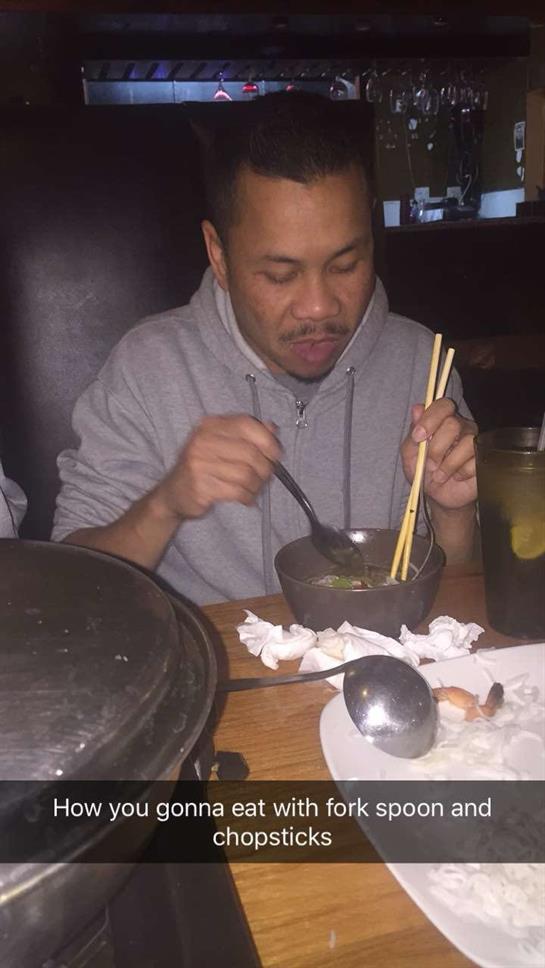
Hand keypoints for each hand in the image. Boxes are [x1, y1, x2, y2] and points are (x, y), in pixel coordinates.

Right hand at [156, 415, 280, 520]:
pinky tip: (246, 498)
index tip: (275, 454)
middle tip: (265, 476)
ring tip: (254, 488)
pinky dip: (248, 496)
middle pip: (250, 453)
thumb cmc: (203, 466)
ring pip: (246, 474)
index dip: (267, 440)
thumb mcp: (221, 443)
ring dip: (257, 485)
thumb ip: (247, 434)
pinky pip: (237, 491)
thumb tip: (272, 428)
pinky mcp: (201, 487)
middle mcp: (202, 441)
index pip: (246, 424)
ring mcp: (199, 464)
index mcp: (210, 426)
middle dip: (265, 468)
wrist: (173, 494)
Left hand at [401, 399, 476, 511]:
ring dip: (448, 464)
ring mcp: (476, 442)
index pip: (443, 405)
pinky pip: (476, 460)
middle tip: (429, 464)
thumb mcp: (410, 455)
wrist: (437, 497)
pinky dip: (461, 473)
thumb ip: (413, 433)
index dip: (430, 418)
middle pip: (453, 424)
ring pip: (468, 442)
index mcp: (442, 421)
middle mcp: (462, 427)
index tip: (418, 437)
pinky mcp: (485, 458)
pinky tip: (456, 478)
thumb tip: (417, 408)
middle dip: (436, 448)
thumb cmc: (423, 472)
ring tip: (440, 475)